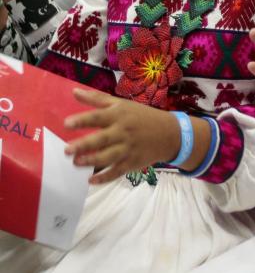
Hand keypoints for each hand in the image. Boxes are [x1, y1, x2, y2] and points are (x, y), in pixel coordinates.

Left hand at [64, 88, 180, 183]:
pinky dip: (104, 178)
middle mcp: (123, 132)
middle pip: (101, 139)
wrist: (170, 133)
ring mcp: (128, 148)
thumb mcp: (122, 104)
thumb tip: (73, 91)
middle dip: (84, 145)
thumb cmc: (141, 116)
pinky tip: (91, 180)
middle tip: (67, 150)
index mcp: (119, 115)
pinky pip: (117, 171)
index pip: (98, 117)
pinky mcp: (132, 162)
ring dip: (91, 161)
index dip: (83, 120)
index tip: (66, 124)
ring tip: (76, 163)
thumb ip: (97, 98)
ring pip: (108, 157)